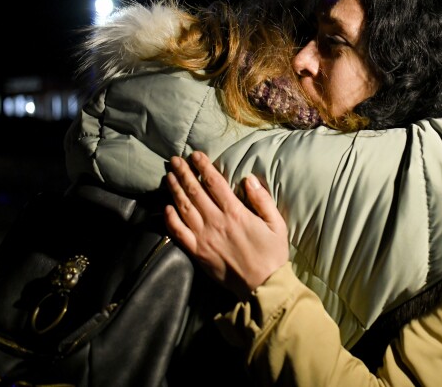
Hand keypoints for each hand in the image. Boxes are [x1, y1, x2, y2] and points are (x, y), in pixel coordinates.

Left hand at [164, 151, 289, 298]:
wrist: (262, 286)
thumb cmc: (272, 254)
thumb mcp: (276, 224)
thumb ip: (262, 200)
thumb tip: (249, 179)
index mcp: (235, 212)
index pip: (215, 183)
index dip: (204, 166)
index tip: (195, 155)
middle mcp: (215, 222)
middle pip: (195, 191)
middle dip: (184, 172)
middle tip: (174, 160)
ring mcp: (203, 237)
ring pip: (183, 208)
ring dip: (174, 189)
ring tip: (168, 176)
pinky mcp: (197, 253)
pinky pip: (178, 233)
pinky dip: (170, 218)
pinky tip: (166, 207)